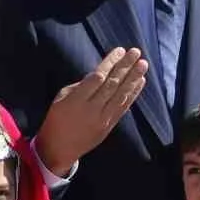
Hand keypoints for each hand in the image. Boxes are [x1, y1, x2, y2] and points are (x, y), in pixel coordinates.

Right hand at [34, 48, 147, 176]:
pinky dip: (132, 94)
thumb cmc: (56, 119)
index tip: (120, 50)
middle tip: (136, 52)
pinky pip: (123, 107)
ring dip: (133, 78)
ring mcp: (103, 119)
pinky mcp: (109, 126)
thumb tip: (100, 75)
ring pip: (121, 95)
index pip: (98, 77)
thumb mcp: (61, 98)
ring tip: (143, 64)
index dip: (110, 63)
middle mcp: (92, 109)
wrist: (59, 149)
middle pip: (112, 84)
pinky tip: (140, 82)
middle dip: (125, 67)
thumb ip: (80, 86)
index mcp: (76, 100)